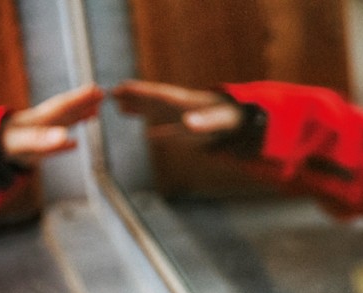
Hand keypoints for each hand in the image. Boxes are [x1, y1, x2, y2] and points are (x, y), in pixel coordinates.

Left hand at [1, 83, 104, 165]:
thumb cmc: (3, 145)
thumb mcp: (22, 142)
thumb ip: (43, 139)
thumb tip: (67, 137)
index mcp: (39, 120)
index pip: (63, 106)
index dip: (80, 98)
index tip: (95, 90)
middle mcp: (40, 124)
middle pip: (65, 110)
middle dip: (83, 102)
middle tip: (101, 94)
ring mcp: (36, 135)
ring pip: (62, 122)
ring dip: (79, 116)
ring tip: (95, 110)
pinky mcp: (32, 148)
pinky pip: (54, 140)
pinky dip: (67, 140)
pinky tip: (74, 143)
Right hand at [111, 80, 242, 135]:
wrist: (252, 125)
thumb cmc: (237, 121)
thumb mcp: (222, 121)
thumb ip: (206, 122)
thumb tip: (188, 124)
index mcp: (188, 103)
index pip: (158, 95)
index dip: (139, 92)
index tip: (119, 88)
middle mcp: (186, 109)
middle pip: (154, 101)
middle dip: (133, 97)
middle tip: (110, 94)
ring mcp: (190, 120)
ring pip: (160, 113)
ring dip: (141, 110)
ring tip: (121, 108)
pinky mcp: (197, 133)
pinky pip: (173, 131)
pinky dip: (160, 132)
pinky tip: (150, 134)